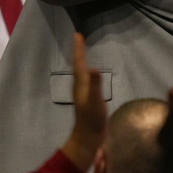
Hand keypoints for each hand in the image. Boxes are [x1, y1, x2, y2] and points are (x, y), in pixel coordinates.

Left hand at [61, 32, 105, 171]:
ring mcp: (83, 93)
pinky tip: (92, 76)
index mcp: (81, 84)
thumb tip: (93, 68)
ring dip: (82, 61)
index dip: (78, 49)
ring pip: (81, 72)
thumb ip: (94, 85)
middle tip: (79, 39)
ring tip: (83, 52)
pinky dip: (89, 72)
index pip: (79, 63)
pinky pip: (87, 80)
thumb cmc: (92, 119)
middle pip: (78, 65)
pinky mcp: (88, 99)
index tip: (77, 35)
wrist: (89, 138)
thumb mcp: (95, 101)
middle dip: (79, 52)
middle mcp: (80, 86)